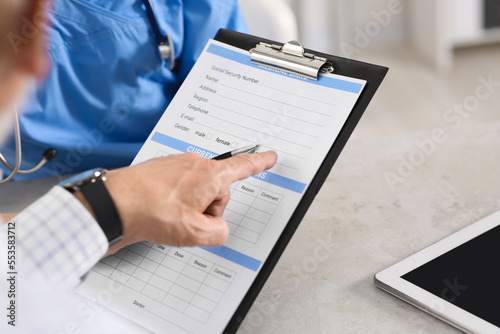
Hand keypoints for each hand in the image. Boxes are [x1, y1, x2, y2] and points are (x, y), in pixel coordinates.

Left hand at [103, 151, 276, 253]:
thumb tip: (216, 228)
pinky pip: (179, 190)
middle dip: (208, 209)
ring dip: (189, 208)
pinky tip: (160, 212)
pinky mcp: (161, 172)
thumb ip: (219, 232)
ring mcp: (176, 166)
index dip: (259, 163)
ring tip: (169, 217)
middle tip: (188, 221)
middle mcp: (194, 164)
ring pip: (196, 192)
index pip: (243, 166)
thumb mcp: (196, 233)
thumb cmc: (151, 211)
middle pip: (217, 190)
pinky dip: (174, 203)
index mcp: (209, 175)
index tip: (270, 157)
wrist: (114, 204)